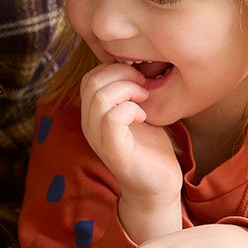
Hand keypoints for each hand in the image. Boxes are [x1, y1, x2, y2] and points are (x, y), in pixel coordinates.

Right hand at [79, 62, 182, 231]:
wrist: (159, 185)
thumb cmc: (150, 147)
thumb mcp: (138, 111)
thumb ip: (129, 91)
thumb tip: (136, 62)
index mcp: (92, 114)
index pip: (89, 77)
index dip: (114, 68)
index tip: (139, 76)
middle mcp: (89, 125)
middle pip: (91, 82)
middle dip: (122, 73)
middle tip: (144, 84)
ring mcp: (98, 139)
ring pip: (100, 97)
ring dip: (128, 90)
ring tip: (144, 99)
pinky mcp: (113, 151)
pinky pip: (112, 117)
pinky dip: (132, 109)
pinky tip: (144, 117)